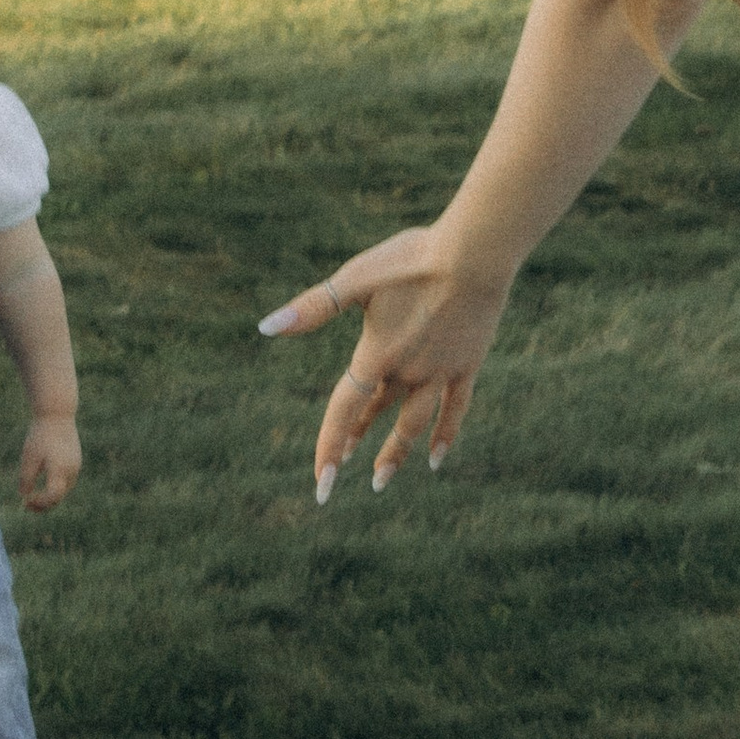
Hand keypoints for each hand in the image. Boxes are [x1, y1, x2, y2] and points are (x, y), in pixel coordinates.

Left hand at [18, 411, 80, 511]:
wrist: (56, 414)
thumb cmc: (40, 435)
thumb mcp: (29, 457)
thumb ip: (26, 479)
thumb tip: (24, 497)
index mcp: (59, 469)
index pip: (52, 497)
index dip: (39, 503)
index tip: (26, 501)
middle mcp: (71, 470)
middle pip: (59, 497)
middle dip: (44, 504)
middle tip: (28, 505)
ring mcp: (76, 466)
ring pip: (64, 490)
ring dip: (50, 496)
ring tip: (35, 497)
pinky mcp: (77, 461)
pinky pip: (67, 480)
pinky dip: (56, 486)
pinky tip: (44, 483)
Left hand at [259, 221, 516, 498]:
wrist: (474, 254)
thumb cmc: (411, 260)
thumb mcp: (356, 279)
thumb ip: (313, 308)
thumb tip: (265, 327)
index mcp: (376, 354)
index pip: (344, 411)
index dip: (330, 446)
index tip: (322, 484)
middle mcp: (407, 371)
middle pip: (377, 413)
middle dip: (360, 440)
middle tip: (346, 464)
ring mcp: (440, 372)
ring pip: (415, 422)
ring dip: (397, 451)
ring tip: (382, 477)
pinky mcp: (467, 365)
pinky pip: (455, 409)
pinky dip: (445, 434)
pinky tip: (436, 457)